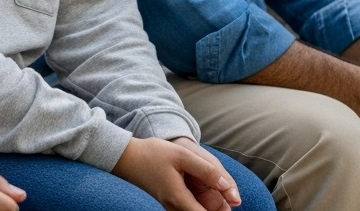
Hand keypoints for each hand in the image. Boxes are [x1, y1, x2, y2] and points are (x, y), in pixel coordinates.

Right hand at [111, 136, 241, 210]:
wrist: (126, 157)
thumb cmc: (153, 154)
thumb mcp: (182, 155)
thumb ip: (206, 171)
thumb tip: (226, 185)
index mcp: (179, 198)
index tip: (233, 204)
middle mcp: (174, 207)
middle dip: (217, 208)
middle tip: (231, 200)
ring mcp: (170, 206)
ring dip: (208, 206)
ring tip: (224, 198)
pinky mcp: (169, 202)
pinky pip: (188, 208)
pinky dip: (199, 204)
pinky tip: (206, 190)